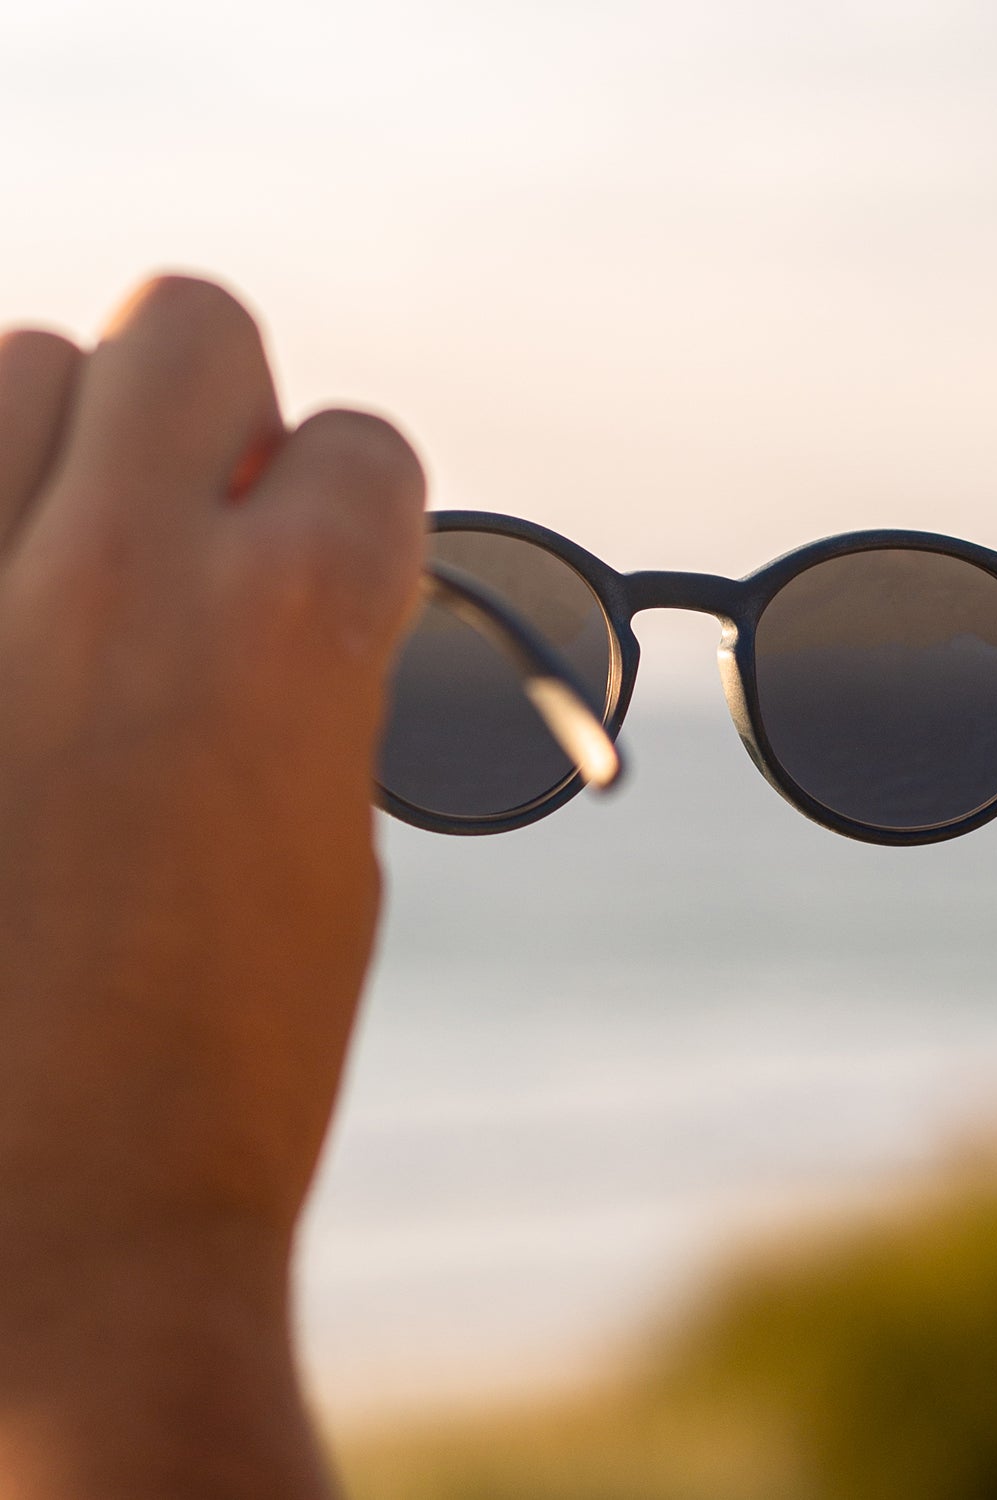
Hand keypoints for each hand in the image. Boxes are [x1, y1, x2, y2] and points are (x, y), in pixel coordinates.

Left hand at [0, 276, 424, 1494]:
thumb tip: (277, 574)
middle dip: (219, 407)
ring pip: (10, 364)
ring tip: (63, 581)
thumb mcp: (329, 842)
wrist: (39, 1238)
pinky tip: (6, 646)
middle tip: (203, 521)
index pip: (360, 441)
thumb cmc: (221, 1063)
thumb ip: (314, 672)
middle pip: (186, 326)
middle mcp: (118, 575)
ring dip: (60, 444)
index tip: (331, 551)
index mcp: (293, 628)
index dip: (360, 501)